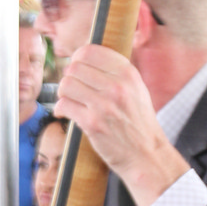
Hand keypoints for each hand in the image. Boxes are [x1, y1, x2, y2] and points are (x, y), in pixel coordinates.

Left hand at [54, 45, 188, 205]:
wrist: (146, 154)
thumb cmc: (138, 121)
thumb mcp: (136, 88)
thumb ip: (115, 72)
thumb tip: (84, 57)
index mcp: (128, 73)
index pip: (90, 51)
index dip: (78, 59)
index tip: (78, 69)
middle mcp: (117, 86)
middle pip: (74, 67)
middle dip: (69, 77)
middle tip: (72, 88)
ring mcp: (104, 105)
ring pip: (66, 85)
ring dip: (63, 93)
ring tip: (69, 100)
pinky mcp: (92, 123)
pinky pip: (64, 105)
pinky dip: (60, 109)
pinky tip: (65, 113)